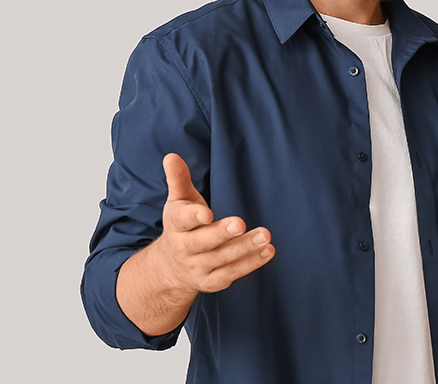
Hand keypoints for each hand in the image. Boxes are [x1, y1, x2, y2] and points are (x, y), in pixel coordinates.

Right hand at [153, 153, 274, 293]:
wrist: (170, 268)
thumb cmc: (182, 226)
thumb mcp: (178, 202)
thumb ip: (178, 180)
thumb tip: (172, 156)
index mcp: (176, 225)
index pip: (183, 220)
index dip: (195, 216)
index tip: (208, 213)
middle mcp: (185, 248)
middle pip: (203, 241)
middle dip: (222, 233)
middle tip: (241, 223)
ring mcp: (198, 267)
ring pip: (222, 259)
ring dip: (244, 247)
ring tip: (265, 235)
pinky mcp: (211, 281)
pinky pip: (232, 273)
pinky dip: (250, 263)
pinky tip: (267, 251)